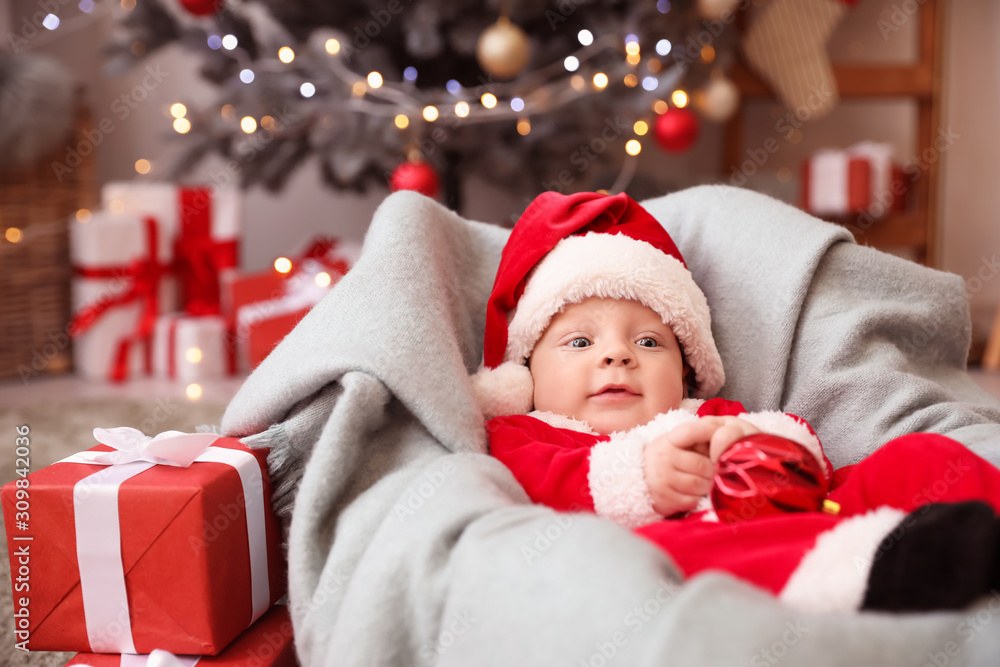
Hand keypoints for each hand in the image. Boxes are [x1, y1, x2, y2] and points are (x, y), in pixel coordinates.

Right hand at [643, 417, 760, 516]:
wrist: (640, 480)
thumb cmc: (666, 459)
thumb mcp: (675, 443)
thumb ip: (696, 436)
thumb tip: (723, 432)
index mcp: (668, 440)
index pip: (690, 432)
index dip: (709, 433)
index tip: (722, 439)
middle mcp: (663, 457)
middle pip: (702, 465)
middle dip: (713, 470)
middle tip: (717, 472)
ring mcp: (661, 479)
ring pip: (698, 484)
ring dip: (707, 486)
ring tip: (707, 483)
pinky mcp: (663, 499)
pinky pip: (691, 500)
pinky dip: (697, 499)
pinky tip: (695, 494)